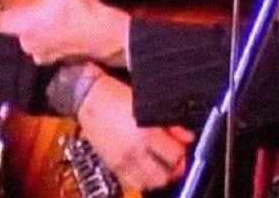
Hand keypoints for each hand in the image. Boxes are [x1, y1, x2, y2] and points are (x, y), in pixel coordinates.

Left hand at [0, 0, 129, 65]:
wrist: (105, 34)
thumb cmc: (77, 7)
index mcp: (21, 26)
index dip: (1, 10)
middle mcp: (28, 44)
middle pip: (18, 28)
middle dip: (27, 16)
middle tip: (42, 2)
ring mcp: (44, 55)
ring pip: (35, 38)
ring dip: (42, 28)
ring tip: (58, 13)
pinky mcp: (60, 60)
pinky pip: (51, 47)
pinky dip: (56, 38)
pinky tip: (69, 26)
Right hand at [76, 73, 193, 191]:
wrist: (90, 98)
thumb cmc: (117, 96)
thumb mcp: (149, 105)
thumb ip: (171, 124)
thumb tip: (188, 138)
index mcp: (146, 134)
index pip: (175, 156)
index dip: (183, 151)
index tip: (185, 146)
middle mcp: (134, 152)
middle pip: (164, 176)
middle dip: (173, 169)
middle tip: (176, 158)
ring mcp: (122, 162)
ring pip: (149, 183)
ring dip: (159, 176)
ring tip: (162, 163)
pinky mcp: (112, 166)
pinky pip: (133, 183)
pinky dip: (143, 179)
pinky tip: (146, 167)